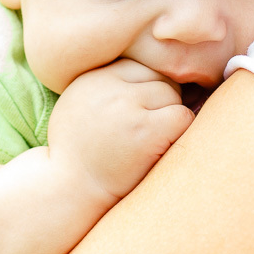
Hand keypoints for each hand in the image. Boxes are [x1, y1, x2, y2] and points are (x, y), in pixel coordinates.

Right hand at [48, 59, 193, 201]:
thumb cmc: (78, 149)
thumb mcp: (79, 101)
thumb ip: (106, 82)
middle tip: (149, 124)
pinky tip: (165, 144)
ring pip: (172, 94)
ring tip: (153, 136)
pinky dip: (181, 130)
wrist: (70, 189)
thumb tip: (149, 66)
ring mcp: (129, 110)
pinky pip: (182, 117)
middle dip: (160, 99)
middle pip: (158, 77)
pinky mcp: (147, 133)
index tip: (141, 108)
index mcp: (93, 77)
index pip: (139, 65)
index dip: (145, 86)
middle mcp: (110, 89)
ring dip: (170, 113)